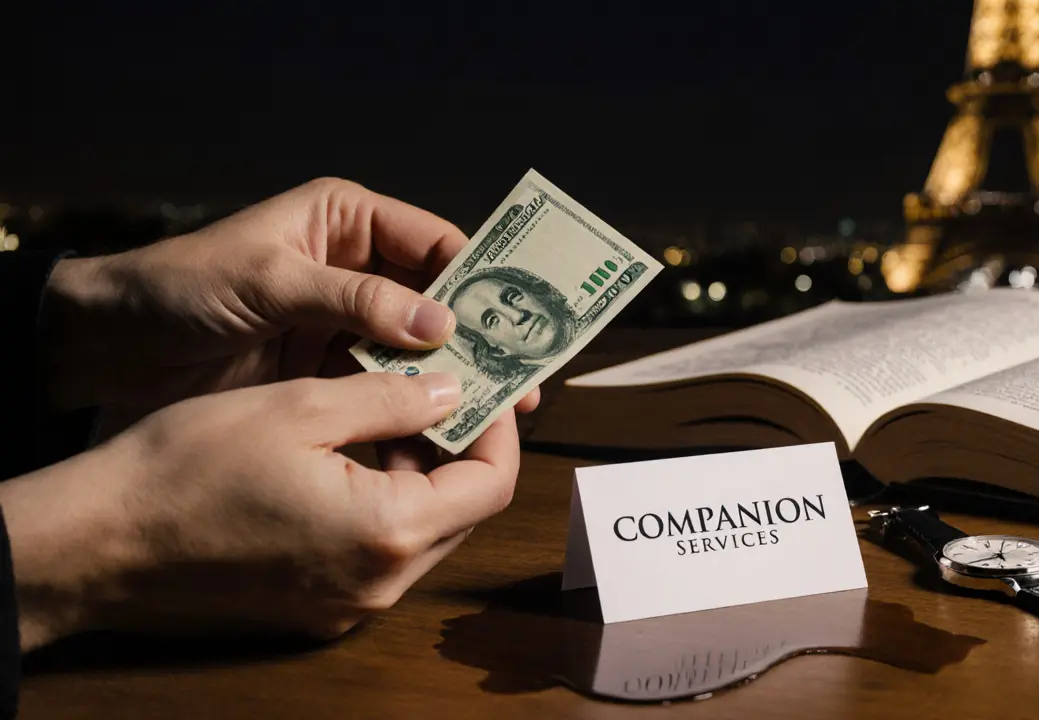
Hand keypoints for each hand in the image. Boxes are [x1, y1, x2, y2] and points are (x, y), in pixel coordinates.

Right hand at [0, 371, 517, 649]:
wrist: (102, 540)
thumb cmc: (188, 468)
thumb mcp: (303, 407)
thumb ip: (395, 398)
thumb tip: (455, 388)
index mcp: (387, 532)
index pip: (492, 485)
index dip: (498, 429)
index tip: (484, 387)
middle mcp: (379, 583)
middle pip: (463, 511)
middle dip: (459, 447)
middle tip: (439, 390)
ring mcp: (348, 603)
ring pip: (422, 530)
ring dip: (419, 472)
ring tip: (388, 413)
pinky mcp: (318, 605)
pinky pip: (378, 550)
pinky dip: (381, 501)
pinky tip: (349, 455)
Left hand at [41, 177, 538, 413]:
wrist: (108, 345)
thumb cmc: (180, 288)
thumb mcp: (269, 281)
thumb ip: (355, 299)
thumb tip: (440, 321)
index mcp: (345, 222)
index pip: (433, 242)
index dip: (478, 278)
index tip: (516, 319)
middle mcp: (354, 269)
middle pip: (435, 300)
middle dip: (476, 338)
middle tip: (517, 382)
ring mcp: (342, 323)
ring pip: (414, 349)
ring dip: (449, 379)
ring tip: (490, 416)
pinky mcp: (324, 370)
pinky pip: (381, 386)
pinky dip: (407, 408)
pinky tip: (435, 434)